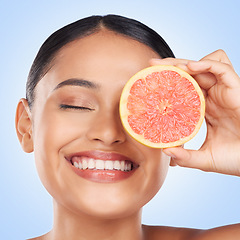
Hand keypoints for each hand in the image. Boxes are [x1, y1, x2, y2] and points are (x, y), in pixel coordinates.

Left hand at [150, 50, 239, 175]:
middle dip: (172, 66)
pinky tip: (191, 67)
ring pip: (205, 66)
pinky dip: (207, 64)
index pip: (185, 89)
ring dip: (187, 62)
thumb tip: (166, 152)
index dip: (169, 83)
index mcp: (205, 109)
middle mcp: (213, 98)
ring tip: (170, 66)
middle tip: (153, 64)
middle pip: (192, 73)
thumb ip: (185, 156)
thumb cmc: (235, 160)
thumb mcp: (204, 158)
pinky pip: (222, 68)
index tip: (151, 80)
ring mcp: (224, 92)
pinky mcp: (235, 89)